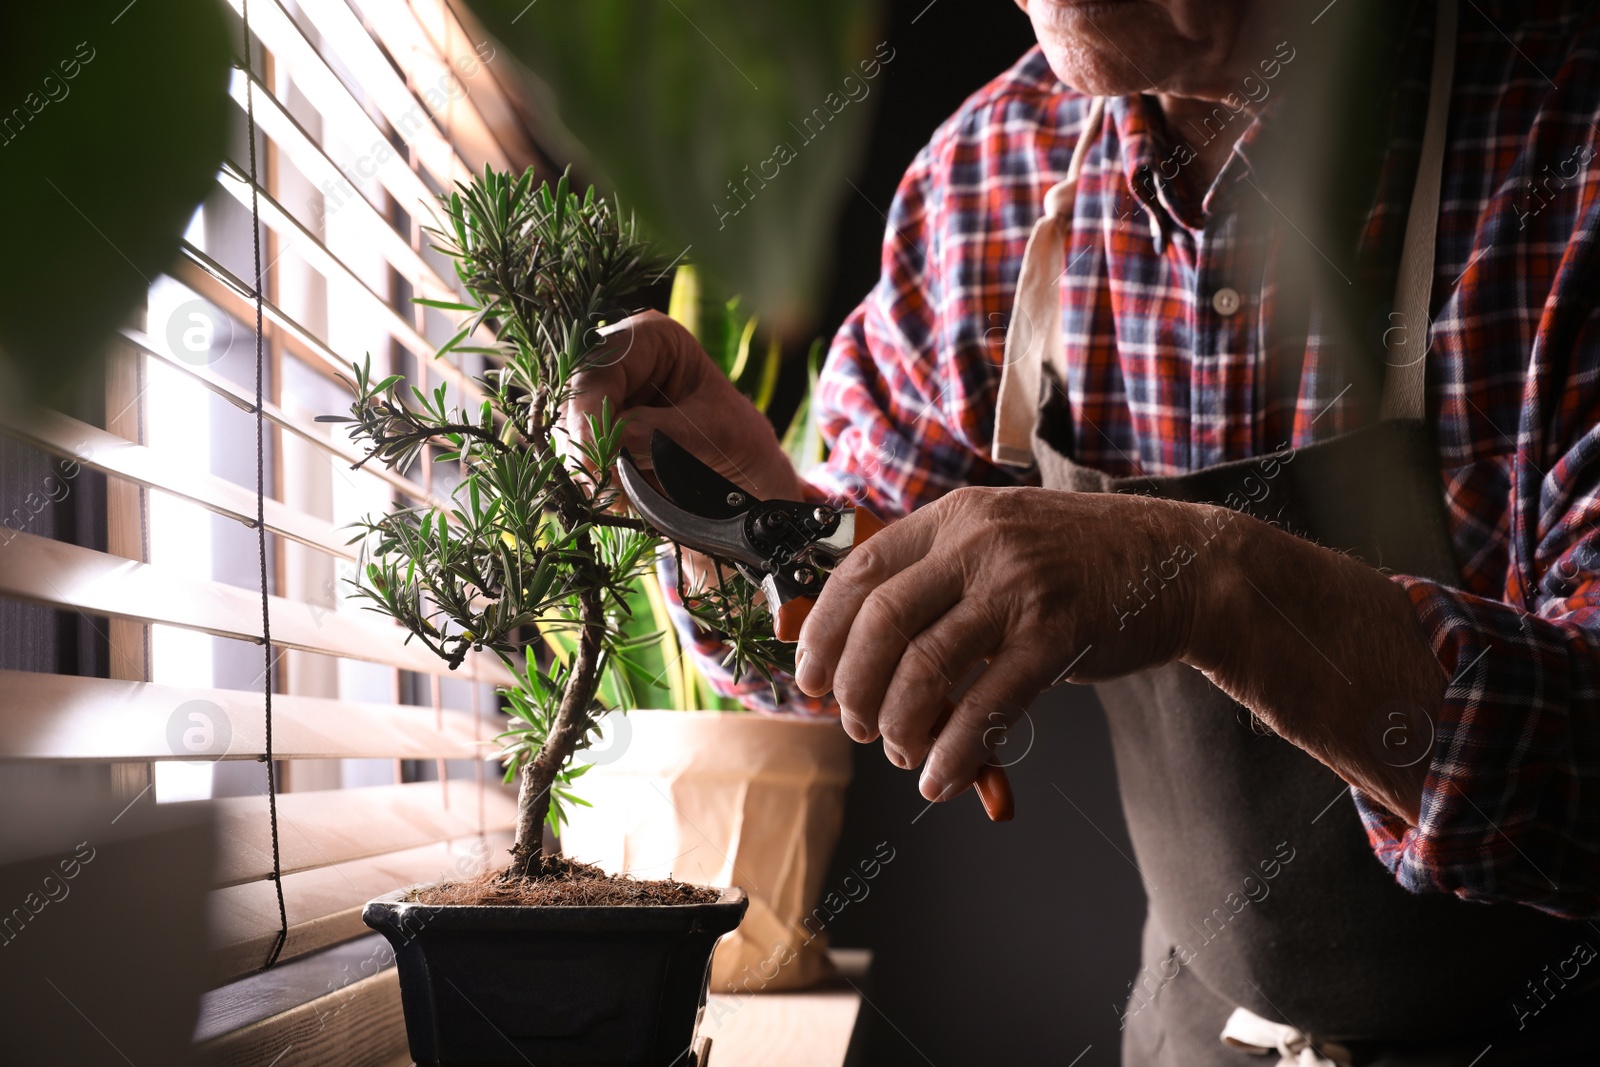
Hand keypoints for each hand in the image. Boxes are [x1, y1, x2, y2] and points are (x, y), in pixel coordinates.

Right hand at [565, 310, 801, 501]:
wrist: (741, 469)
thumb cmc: (734, 437)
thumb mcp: (711, 432)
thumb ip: (662, 433)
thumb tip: (614, 439)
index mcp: (652, 339)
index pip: (600, 366)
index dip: (589, 411)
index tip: (594, 457)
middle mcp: (619, 360)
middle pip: (576, 398)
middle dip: (587, 445)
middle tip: (606, 486)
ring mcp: (603, 396)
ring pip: (569, 429)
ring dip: (591, 468)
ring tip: (624, 495)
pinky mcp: (595, 429)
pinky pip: (576, 453)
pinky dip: (595, 479)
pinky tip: (620, 494)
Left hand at [793, 485, 1217, 800]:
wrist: (1180, 561)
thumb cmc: (1078, 564)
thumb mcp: (998, 542)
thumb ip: (938, 581)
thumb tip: (862, 654)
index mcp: (953, 518)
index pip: (859, 572)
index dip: (822, 632)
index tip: (810, 678)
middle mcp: (979, 543)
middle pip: (880, 622)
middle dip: (855, 688)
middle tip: (858, 726)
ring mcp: (1019, 586)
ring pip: (926, 667)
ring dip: (901, 727)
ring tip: (904, 754)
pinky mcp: (1059, 633)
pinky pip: (987, 705)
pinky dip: (955, 752)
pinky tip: (942, 778)